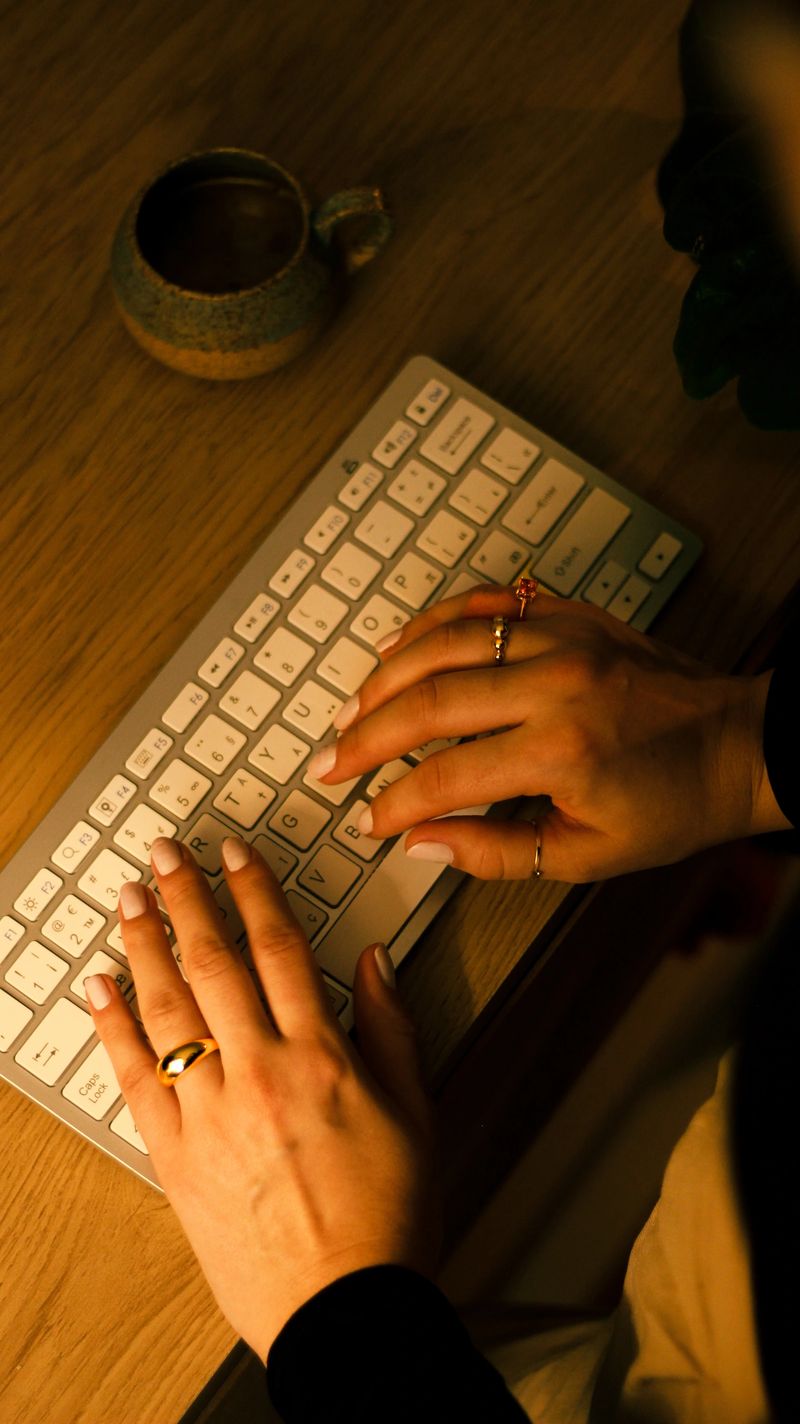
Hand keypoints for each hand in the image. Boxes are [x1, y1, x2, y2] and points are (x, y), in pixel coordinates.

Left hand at [85, 836, 439, 1361]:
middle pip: (213, 962)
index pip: (279, 946)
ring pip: (167, 1009)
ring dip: (143, 945)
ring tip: (130, 899)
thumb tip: (375, 960)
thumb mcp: (416, 1112)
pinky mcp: (175, 1156)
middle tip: (164, 852)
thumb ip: (393, 1026)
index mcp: (322, 1056)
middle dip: (186, 897)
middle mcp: (261, 1073)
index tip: (234, 853)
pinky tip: (100, 988)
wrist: (343, 1308)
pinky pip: (134, 1078)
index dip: (253, 889)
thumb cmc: (385, 1216)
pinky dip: (113, 1027)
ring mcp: (211, 1114)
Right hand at [311, 586, 787, 881]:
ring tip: (349, 707)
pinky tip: (398, 643)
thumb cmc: (671, 805)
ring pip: (446, 640)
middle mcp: (556, 683)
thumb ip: (495, 852)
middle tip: (329, 760)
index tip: (365, 819)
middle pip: (429, 700)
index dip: (392, 802)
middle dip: (366, 735)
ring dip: (386, 675)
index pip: (445, 776)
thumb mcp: (587, 854)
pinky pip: (485, 601)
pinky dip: (434, 619)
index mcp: (561, 750)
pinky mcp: (571, 614)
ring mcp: (563, 637)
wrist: (738, 743)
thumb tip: (420, 841)